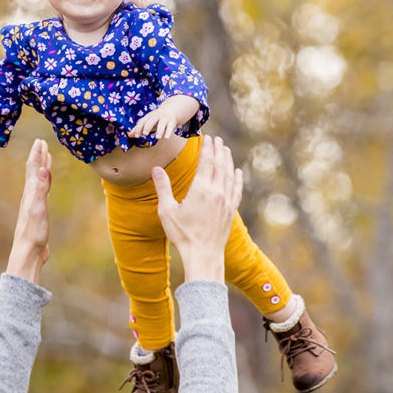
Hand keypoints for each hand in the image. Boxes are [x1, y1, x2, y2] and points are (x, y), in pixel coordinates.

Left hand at [6, 139, 52, 283]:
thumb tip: (42, 168)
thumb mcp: (38, 209)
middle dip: (38, 157)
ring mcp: (33, 205)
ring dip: (41, 169)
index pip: (33, 169)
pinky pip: (42, 192)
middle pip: (34, 172)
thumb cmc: (33, 233)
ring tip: (46, 160)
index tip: (40, 141)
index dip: (37, 154)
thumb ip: (40, 189)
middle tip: (42, 144)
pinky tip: (46, 186)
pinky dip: (45, 184)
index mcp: (30, 193)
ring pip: (37, 181)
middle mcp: (30, 197)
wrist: (28, 254)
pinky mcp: (38, 214)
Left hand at [128, 94, 198, 139]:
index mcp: (148, 116)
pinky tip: (166, 137)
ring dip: (159, 131)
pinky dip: (168, 132)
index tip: (136, 136)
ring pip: (161, 124)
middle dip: (148, 127)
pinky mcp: (171, 122)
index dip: (138, 128)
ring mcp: (164, 119)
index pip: (142, 122)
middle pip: (151, 121)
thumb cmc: (155, 119)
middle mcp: (156, 116)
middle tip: (145, 133)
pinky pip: (170, 127)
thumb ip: (138, 128)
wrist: (170, 111)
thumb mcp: (147, 122)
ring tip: (157, 138)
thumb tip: (129, 135)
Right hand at [152, 136, 242, 281]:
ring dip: (228, 160)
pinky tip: (237, 172)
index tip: (208, 138)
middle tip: (217, 139)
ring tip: (226, 150)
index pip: (206, 162)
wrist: (203, 255)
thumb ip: (163, 188)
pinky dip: (237, 178)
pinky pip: (236, 189)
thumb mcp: (167, 211)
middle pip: (220, 165)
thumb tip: (155, 169)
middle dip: (218, 150)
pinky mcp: (230, 211)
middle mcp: (216, 192)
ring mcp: (226, 201)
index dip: (207, 148)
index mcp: (201, 189)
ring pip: (229, 175)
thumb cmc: (182, 234)